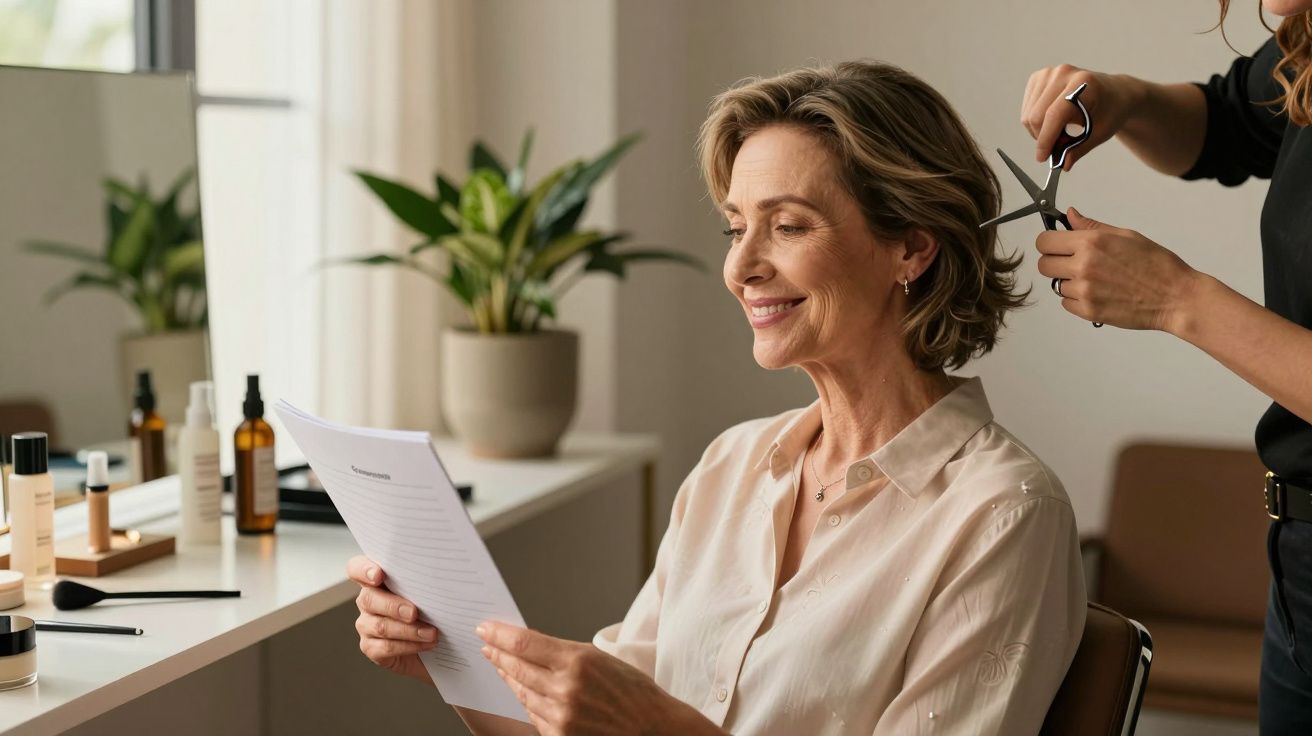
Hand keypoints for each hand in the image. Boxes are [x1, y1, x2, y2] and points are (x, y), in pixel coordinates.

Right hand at [347, 555, 438, 683]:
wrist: (432, 645)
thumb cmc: (429, 610)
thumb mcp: (425, 592)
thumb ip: (421, 582)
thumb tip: (438, 577)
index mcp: (376, 581)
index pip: (356, 568)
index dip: (363, 570)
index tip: (379, 575)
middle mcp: (368, 601)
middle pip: (369, 599)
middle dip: (393, 606)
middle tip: (414, 612)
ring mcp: (366, 625)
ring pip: (381, 626)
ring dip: (410, 630)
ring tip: (431, 632)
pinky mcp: (371, 647)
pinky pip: (386, 647)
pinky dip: (410, 646)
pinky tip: (426, 643)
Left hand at [477, 621, 720, 735]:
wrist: (653, 729)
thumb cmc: (632, 692)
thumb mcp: (599, 659)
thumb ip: (563, 653)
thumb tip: (529, 647)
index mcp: (577, 661)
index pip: (524, 643)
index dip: (499, 634)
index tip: (485, 628)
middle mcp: (565, 689)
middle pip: (516, 667)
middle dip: (497, 654)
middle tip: (486, 645)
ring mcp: (561, 717)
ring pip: (521, 693)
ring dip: (509, 678)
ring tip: (501, 666)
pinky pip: (534, 716)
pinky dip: (527, 702)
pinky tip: (523, 692)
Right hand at [1022, 64, 1138, 168]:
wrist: (1114, 92)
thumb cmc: (1110, 109)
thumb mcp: (1101, 132)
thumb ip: (1080, 149)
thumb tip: (1063, 164)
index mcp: (1084, 83)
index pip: (1055, 115)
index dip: (1046, 140)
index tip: (1042, 157)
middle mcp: (1063, 73)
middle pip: (1036, 116)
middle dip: (1043, 138)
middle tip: (1056, 148)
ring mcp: (1049, 73)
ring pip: (1028, 115)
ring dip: (1038, 131)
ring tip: (1057, 132)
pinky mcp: (1038, 78)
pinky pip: (1026, 108)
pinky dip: (1034, 122)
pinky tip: (1050, 121)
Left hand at [1036, 209, 1201, 331]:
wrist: (1175, 297)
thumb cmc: (1156, 264)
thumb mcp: (1125, 235)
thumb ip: (1092, 226)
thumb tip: (1069, 215)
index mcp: (1091, 243)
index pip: (1044, 241)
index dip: (1049, 243)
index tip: (1056, 245)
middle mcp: (1083, 266)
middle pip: (1044, 265)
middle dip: (1055, 262)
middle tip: (1073, 263)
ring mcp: (1084, 291)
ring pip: (1056, 285)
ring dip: (1069, 282)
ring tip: (1096, 279)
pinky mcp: (1088, 311)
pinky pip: (1066, 303)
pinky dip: (1077, 300)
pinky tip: (1098, 293)